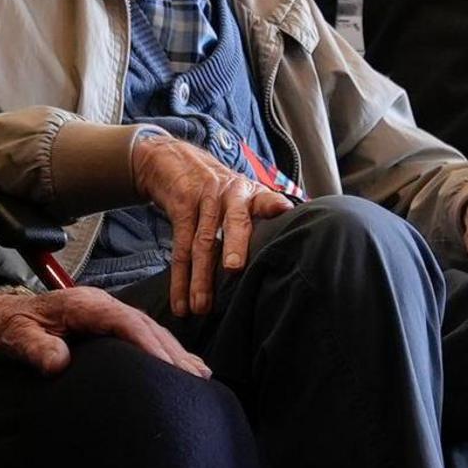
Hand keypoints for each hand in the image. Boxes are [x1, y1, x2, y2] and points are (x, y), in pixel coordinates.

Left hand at [0, 285, 212, 379]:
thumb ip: (35, 349)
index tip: (168, 367)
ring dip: (174, 352)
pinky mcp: (106, 324)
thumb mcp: (14, 338)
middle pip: (145, 326)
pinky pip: (141, 335)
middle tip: (195, 380)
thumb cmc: (6, 327)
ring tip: (199, 376)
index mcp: (83, 305)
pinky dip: (164, 350)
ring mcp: (106, 312)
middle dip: (172, 352)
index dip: (148, 344)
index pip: (124, 322)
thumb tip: (59, 362)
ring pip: (148, 329)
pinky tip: (181, 365)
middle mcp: (100, 304)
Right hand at [130, 130, 290, 318]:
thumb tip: (290, 256)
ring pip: (202, 242)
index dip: (274, 205)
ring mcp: (204, 200)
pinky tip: (181, 302)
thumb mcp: (245, 194)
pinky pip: (179, 247)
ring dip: (200, 277)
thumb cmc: (220, 190)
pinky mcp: (181, 208)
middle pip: (233, 222)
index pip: (266, 200)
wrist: (177, 159)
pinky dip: (179, 279)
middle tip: (234, 268)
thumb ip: (265, 217)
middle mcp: (230, 195)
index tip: (282, 210)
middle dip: (234, 245)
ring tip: (202, 307)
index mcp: (252, 194)